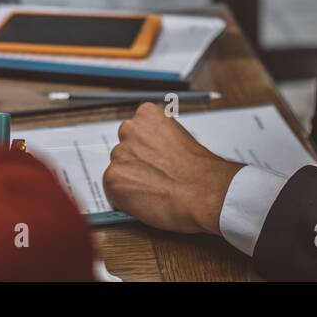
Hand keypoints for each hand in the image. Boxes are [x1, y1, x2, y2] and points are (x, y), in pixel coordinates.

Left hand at [102, 102, 243, 234]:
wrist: (204, 192)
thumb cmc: (200, 170)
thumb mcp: (181, 137)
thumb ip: (160, 139)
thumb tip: (154, 151)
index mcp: (147, 114)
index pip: (135, 131)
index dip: (145, 150)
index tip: (154, 160)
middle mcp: (129, 129)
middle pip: (124, 149)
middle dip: (135, 163)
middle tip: (154, 177)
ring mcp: (119, 154)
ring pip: (118, 170)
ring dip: (130, 180)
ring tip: (154, 190)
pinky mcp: (113, 179)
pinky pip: (113, 192)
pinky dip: (125, 199)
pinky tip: (147, 201)